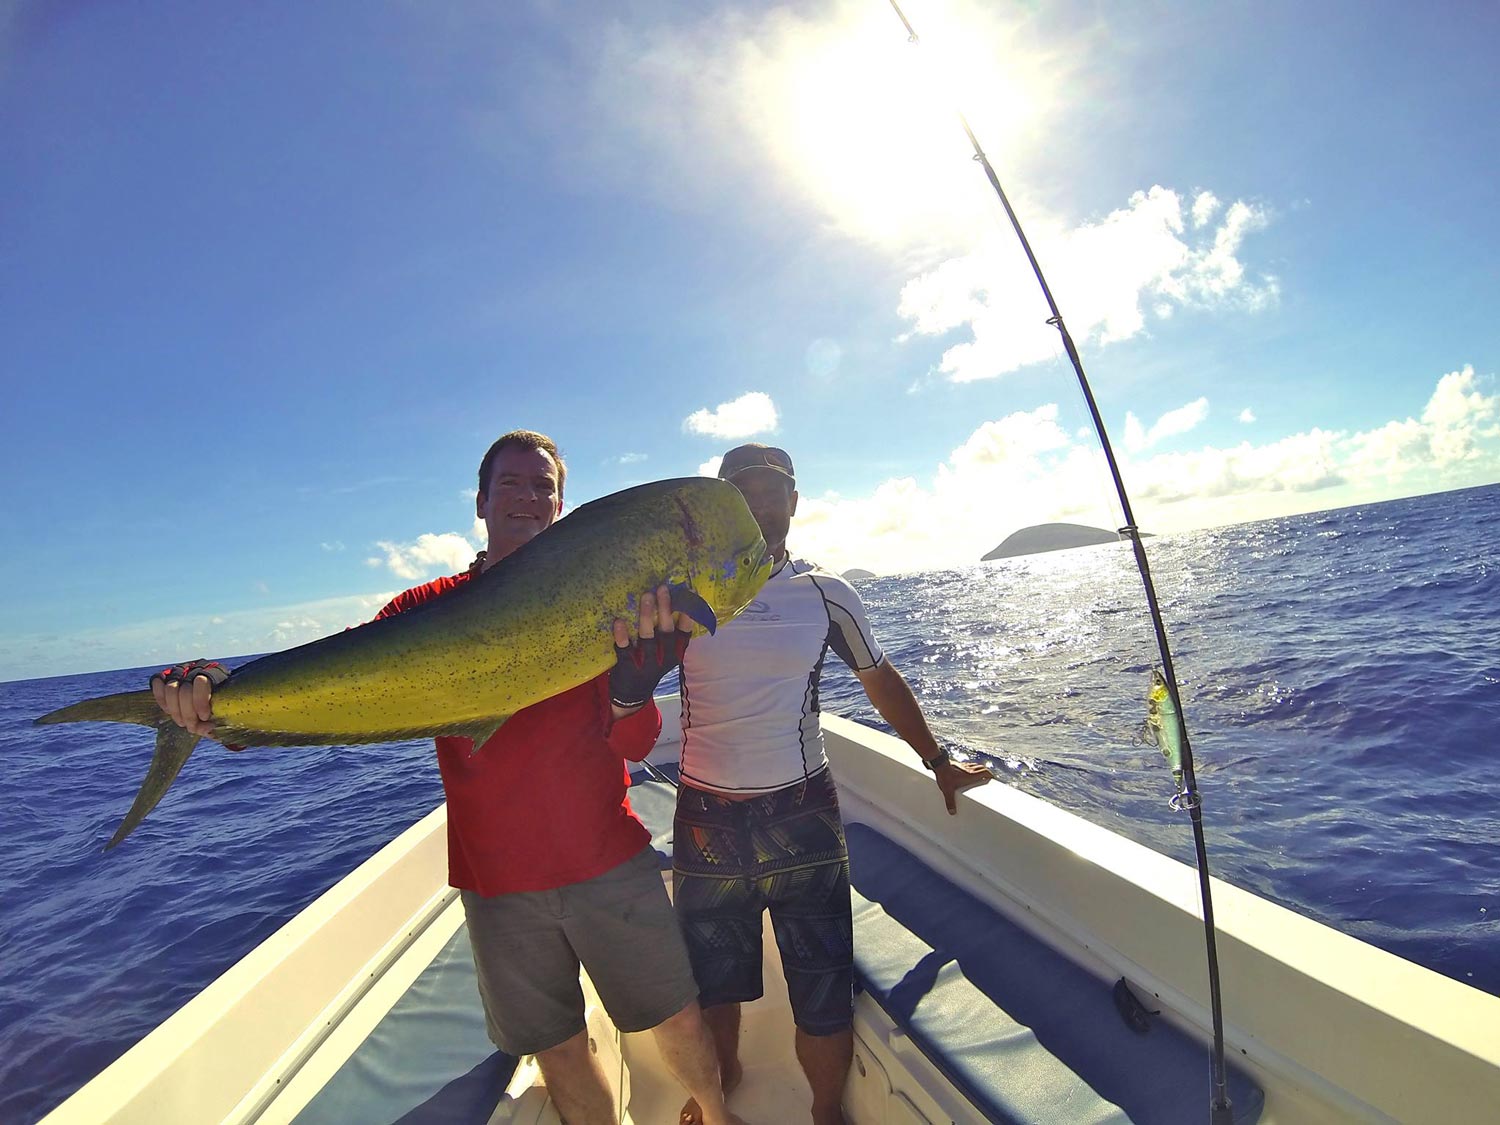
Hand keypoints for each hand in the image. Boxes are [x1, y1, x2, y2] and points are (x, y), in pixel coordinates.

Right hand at [149, 660, 227, 741]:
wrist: (215, 696)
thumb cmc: (220, 707)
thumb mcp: (221, 716)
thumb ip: (214, 723)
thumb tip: (207, 728)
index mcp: (216, 672)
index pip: (201, 682)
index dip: (200, 703)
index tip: (205, 717)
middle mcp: (197, 666)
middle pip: (184, 691)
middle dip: (187, 714)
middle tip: (192, 725)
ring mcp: (182, 669)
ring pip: (170, 689)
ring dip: (175, 711)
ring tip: (183, 722)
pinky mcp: (167, 674)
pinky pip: (157, 684)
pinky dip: (161, 700)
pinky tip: (170, 710)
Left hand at [610, 585, 693, 710]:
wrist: (632, 696)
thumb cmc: (651, 665)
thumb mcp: (665, 654)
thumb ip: (668, 633)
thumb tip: (670, 598)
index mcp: (675, 654)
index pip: (685, 633)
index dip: (688, 613)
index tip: (688, 594)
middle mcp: (664, 658)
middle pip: (667, 632)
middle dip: (666, 609)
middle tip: (662, 589)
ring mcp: (646, 663)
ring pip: (648, 638)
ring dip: (647, 617)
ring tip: (646, 597)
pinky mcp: (627, 667)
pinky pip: (624, 649)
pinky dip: (622, 635)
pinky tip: (619, 621)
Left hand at [931, 757, 992, 814]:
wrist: (939, 764)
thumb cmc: (945, 776)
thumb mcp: (948, 791)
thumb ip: (950, 802)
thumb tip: (952, 812)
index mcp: (970, 776)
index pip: (985, 772)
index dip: (990, 774)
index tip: (992, 778)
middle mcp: (969, 769)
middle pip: (982, 768)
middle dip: (986, 772)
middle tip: (988, 777)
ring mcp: (964, 765)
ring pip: (976, 765)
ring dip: (980, 769)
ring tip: (980, 774)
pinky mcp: (958, 763)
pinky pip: (969, 764)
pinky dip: (972, 767)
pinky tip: (968, 770)